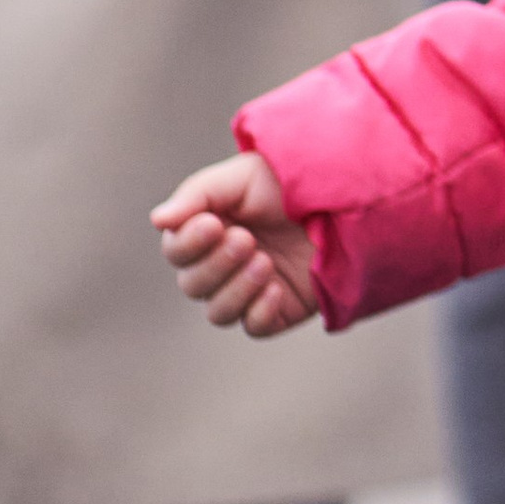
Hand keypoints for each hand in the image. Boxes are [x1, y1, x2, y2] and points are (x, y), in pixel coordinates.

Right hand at [150, 152, 320, 336]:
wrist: (347, 198)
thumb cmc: (290, 181)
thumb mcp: (242, 176)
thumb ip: (197, 195)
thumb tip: (157, 220)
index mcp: (209, 232)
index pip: (176, 251)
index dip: (188, 243)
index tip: (213, 223)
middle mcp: (224, 264)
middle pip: (192, 285)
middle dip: (216, 264)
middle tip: (247, 239)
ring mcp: (251, 289)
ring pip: (218, 312)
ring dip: (236, 289)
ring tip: (264, 261)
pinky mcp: (280, 309)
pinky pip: (255, 327)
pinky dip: (259, 311)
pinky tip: (276, 288)